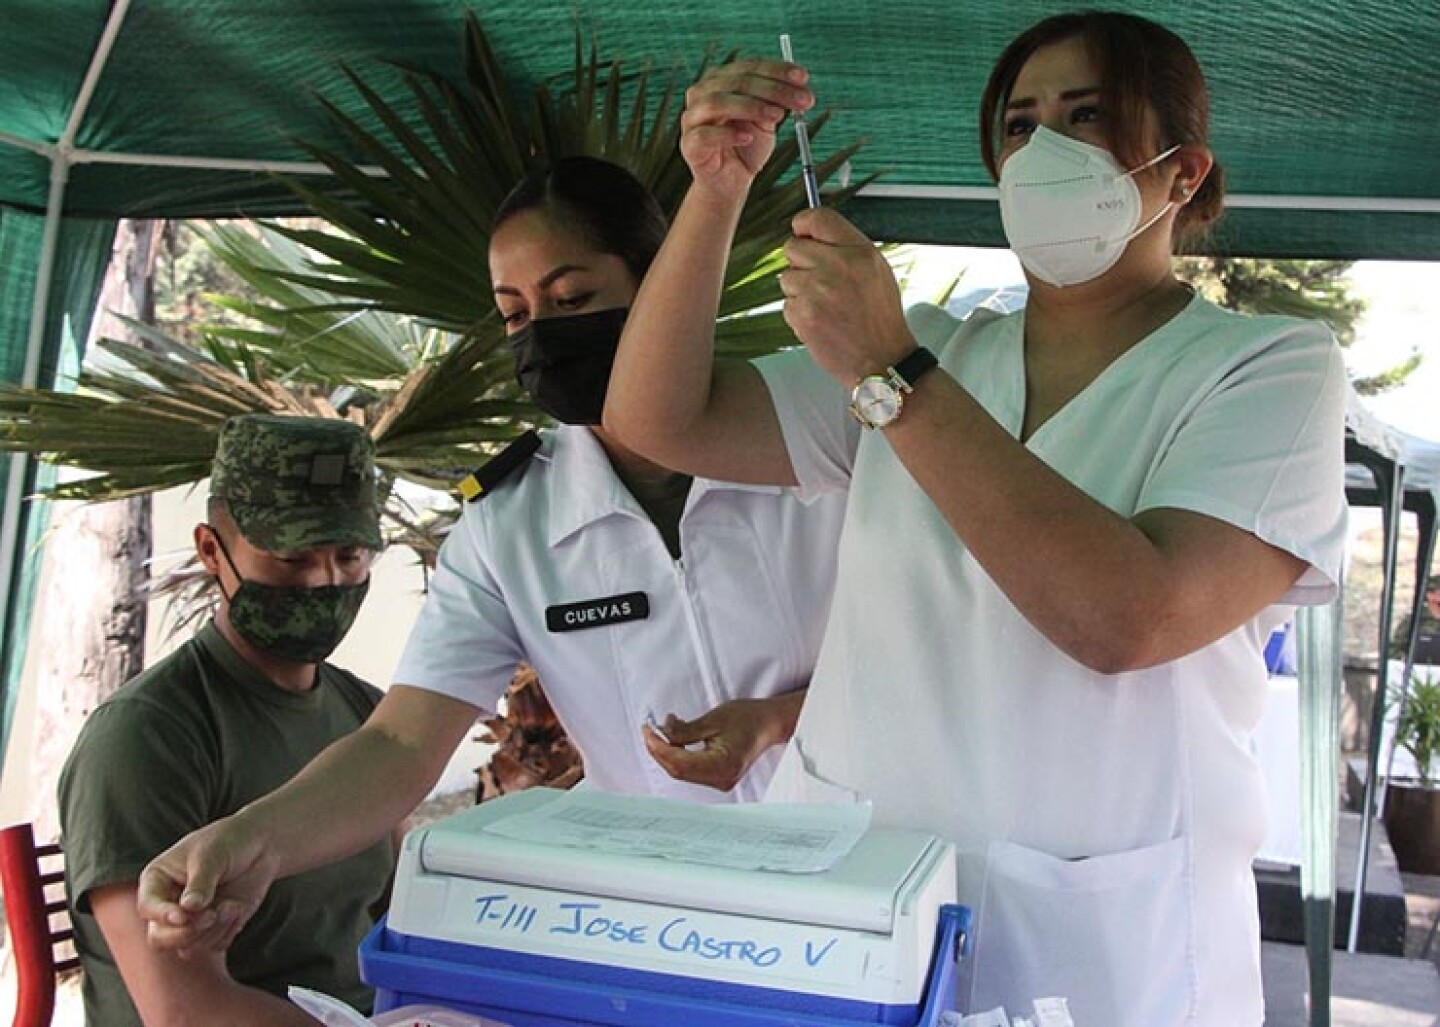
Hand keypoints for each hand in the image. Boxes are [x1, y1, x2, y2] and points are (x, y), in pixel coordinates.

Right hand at [136, 815, 275, 955]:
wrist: (261, 845)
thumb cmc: (229, 842)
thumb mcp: (212, 855)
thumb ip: (200, 883)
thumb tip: (188, 909)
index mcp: (157, 881)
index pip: (148, 907)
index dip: (162, 915)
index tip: (183, 916)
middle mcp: (168, 905)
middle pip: (160, 938)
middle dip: (186, 933)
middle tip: (211, 916)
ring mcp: (190, 920)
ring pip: (188, 947)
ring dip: (213, 930)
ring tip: (233, 905)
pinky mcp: (213, 930)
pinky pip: (214, 946)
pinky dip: (228, 931)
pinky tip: (238, 908)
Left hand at [643, 692, 802, 791]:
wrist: (768, 723)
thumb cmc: (747, 718)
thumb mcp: (712, 719)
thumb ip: (684, 731)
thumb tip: (659, 734)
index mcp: (722, 766)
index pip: (679, 764)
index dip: (658, 748)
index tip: (647, 730)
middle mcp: (721, 779)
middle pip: (678, 770)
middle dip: (660, 749)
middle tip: (650, 728)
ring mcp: (720, 780)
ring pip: (682, 770)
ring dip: (669, 749)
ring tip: (666, 725)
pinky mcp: (717, 776)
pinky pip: (690, 768)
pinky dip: (679, 752)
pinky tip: (677, 735)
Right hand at [681, 58, 813, 203]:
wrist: (731, 182)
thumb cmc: (747, 147)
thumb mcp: (768, 120)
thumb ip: (777, 102)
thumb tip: (800, 85)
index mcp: (722, 80)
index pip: (749, 67)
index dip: (777, 70)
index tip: (804, 78)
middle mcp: (703, 93)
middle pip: (737, 82)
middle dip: (773, 89)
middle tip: (801, 101)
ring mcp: (692, 118)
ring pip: (717, 102)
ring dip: (751, 106)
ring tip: (778, 116)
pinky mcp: (689, 144)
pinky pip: (705, 135)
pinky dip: (728, 134)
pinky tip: (747, 138)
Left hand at [780, 208, 914, 381]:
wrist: (882, 360)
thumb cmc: (880, 318)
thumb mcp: (877, 270)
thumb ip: (846, 247)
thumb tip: (810, 231)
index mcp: (860, 252)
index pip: (817, 218)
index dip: (804, 224)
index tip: (802, 232)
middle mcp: (838, 267)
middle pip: (792, 247)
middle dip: (801, 263)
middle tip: (820, 281)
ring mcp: (818, 292)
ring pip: (786, 278)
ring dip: (800, 291)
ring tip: (826, 306)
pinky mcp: (803, 315)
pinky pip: (787, 304)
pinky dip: (799, 314)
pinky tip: (821, 322)